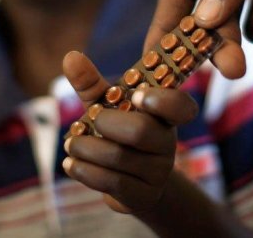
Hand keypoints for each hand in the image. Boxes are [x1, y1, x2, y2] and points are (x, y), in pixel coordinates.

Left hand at [61, 51, 197, 213]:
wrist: (132, 181)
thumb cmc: (119, 133)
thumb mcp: (108, 106)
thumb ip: (92, 83)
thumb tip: (70, 56)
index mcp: (165, 114)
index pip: (181, 106)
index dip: (163, 101)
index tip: (136, 95)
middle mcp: (168, 141)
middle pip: (140, 131)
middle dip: (106, 123)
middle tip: (89, 120)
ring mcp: (159, 171)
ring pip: (119, 157)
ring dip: (86, 148)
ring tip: (70, 143)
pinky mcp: (145, 195)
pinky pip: (113, 182)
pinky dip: (86, 171)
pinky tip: (71, 164)